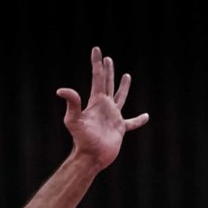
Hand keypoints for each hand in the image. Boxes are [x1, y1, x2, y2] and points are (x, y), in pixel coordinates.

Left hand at [56, 47, 149, 169]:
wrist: (91, 157)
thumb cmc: (82, 140)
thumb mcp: (74, 120)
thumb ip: (72, 104)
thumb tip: (61, 90)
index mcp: (96, 101)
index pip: (97, 78)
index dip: (97, 64)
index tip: (97, 50)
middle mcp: (104, 106)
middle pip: (107, 84)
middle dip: (107, 71)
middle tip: (108, 58)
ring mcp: (112, 117)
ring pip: (120, 98)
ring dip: (123, 87)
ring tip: (127, 75)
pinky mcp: (120, 128)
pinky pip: (131, 123)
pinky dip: (139, 120)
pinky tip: (146, 116)